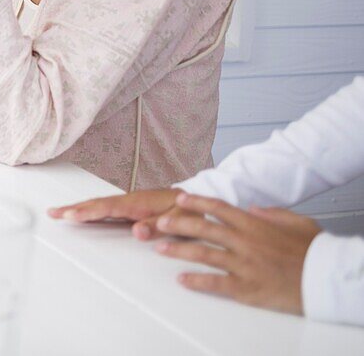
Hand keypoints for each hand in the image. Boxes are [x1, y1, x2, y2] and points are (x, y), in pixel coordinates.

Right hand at [48, 188, 198, 239]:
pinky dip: (89, 210)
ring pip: (98, 205)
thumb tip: (136, 232)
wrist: (196, 201)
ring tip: (58, 213)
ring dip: (77, 208)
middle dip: (73, 208)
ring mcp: (127, 203)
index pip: (107, 208)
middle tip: (53, 213)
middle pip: (96, 204)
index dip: (88, 212)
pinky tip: (81, 215)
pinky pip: (104, 208)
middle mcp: (129, 201)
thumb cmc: (189, 211)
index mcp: (137, 203)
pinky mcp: (128, 207)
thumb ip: (158, 226)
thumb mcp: (180, 221)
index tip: (71, 216)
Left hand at [154, 193, 320, 314]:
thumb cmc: (313, 252)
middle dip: (177, 224)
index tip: (179, 198)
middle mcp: (244, 241)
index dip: (196, 201)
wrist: (325, 279)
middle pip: (202, 228)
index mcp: (254, 224)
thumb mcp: (296, 222)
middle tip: (158, 222)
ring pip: (202, 253)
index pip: (218, 207)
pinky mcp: (245, 286)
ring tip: (159, 247)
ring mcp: (242, 264)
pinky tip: (181, 279)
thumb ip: (271, 213)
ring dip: (178, 250)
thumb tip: (251, 209)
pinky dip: (195, 280)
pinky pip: (214, 282)